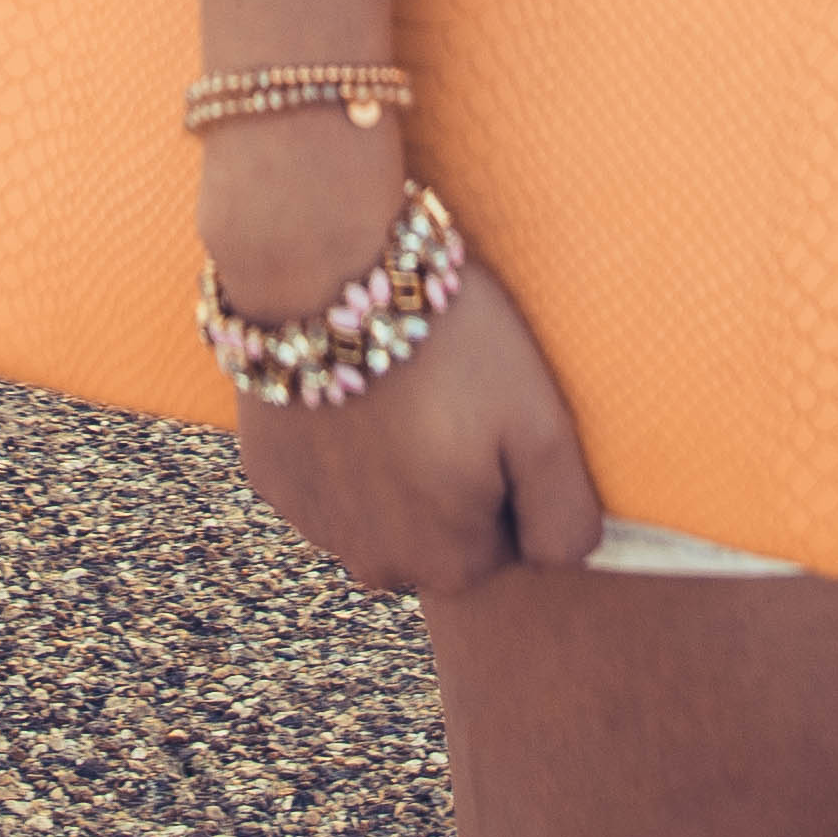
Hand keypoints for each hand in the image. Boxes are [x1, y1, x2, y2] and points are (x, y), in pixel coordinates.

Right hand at [203, 127, 601, 593]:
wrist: (321, 271)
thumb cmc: (447, 342)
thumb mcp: (539, 424)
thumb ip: (565, 516)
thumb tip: (564, 563)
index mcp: (450, 562)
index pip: (505, 547)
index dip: (510, 483)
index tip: (496, 419)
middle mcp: (378, 565)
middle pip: (441, 540)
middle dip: (454, 487)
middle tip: (450, 400)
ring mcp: (317, 525)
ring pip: (382, 515)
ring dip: (397, 472)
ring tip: (402, 390)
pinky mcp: (272, 481)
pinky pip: (327, 483)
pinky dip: (344, 448)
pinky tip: (352, 390)